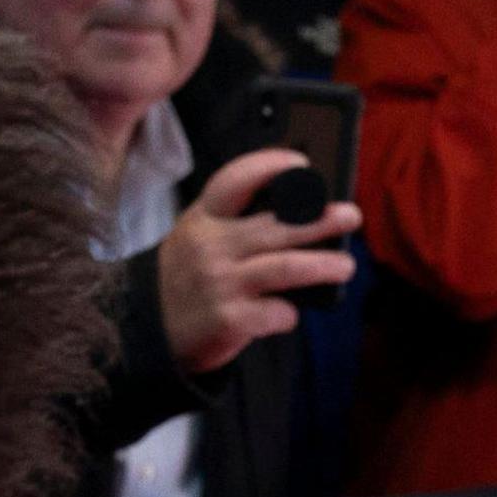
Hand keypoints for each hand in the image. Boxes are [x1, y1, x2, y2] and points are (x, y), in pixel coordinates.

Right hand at [154, 147, 359, 376]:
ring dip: (323, 265)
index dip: (272, 166)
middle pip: (276, 225)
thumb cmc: (185, 280)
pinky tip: (290, 312)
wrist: (145, 332)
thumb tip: (302, 215)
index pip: (236, 179)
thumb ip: (235, 224)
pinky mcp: (228, 318)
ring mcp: (220, 282)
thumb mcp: (196, 239)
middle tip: (351, 215)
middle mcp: (211, 246)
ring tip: (345, 265)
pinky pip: (276, 311)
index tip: (303, 164)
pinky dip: (290, 313)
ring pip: (285, 267)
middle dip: (320, 219)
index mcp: (203, 219)